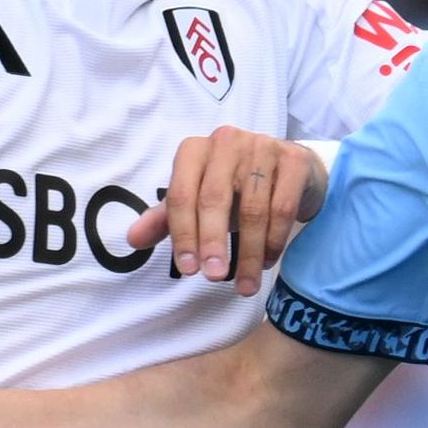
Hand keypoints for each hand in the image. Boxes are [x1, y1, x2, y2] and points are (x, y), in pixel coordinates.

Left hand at [126, 127, 324, 295]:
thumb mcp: (199, 200)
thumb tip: (133, 240)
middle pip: (214, 199)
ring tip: (246, 285)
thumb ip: (167, 219)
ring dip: (249, 253)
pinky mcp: (294, 160)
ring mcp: (263, 147)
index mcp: (194, 150)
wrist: (290, 167)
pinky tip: (268, 262)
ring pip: (252, 209)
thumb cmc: (236, 187)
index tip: (188, 270)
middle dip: (212, 243)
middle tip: (214, 278)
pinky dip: (274, 241)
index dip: (183, 234)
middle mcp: (226, 142)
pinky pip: (282, 208)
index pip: (182, 195)